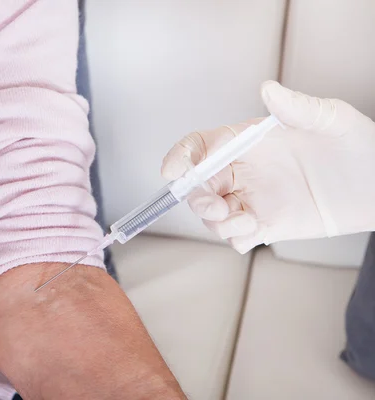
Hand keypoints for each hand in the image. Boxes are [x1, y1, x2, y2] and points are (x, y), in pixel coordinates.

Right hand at [162, 81, 374, 252]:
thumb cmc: (357, 146)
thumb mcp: (332, 120)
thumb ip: (297, 107)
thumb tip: (268, 89)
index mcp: (249, 141)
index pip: (202, 145)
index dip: (182, 156)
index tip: (173, 171)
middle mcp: (244, 169)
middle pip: (199, 184)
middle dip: (196, 198)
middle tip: (214, 208)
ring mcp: (252, 198)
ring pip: (212, 214)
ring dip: (217, 222)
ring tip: (244, 221)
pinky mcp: (265, 224)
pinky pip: (235, 235)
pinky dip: (235, 237)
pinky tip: (255, 231)